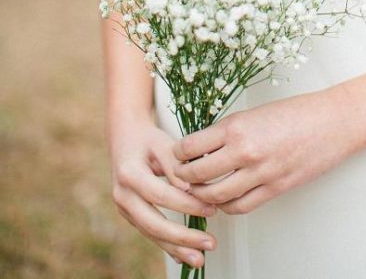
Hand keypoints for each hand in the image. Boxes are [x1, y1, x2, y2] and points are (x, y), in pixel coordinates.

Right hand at [110, 116, 219, 269]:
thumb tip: (189, 189)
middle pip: (153, 223)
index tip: (211, 209)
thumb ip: (176, 165)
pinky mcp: (131, 216)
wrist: (125, 139)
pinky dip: (169, 245)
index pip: (160, 195)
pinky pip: (150, 233)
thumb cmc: (149, 138)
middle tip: (210, 243)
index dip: (186, 204)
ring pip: (151, 234)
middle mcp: (122, 195)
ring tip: (200, 259)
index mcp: (129, 173)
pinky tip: (186, 256)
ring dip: (177, 248)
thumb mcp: (163, 142)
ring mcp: (124, 208)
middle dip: (183, 237)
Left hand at [172, 86, 363, 215]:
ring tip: (200, 190)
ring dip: (203, 196)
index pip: (191, 146)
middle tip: (180, 176)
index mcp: (237, 126)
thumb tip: (205, 145)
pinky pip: (240, 206)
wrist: (333, 121)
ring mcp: (260, 173)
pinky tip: (225, 199)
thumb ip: (230, 130)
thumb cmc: (298, 111)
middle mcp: (245, 150)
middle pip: (197, 175)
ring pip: (216, 196)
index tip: (176, 155)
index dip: (177, 154)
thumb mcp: (256, 112)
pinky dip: (227, 206)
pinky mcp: (275, 188)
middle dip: (183, 178)